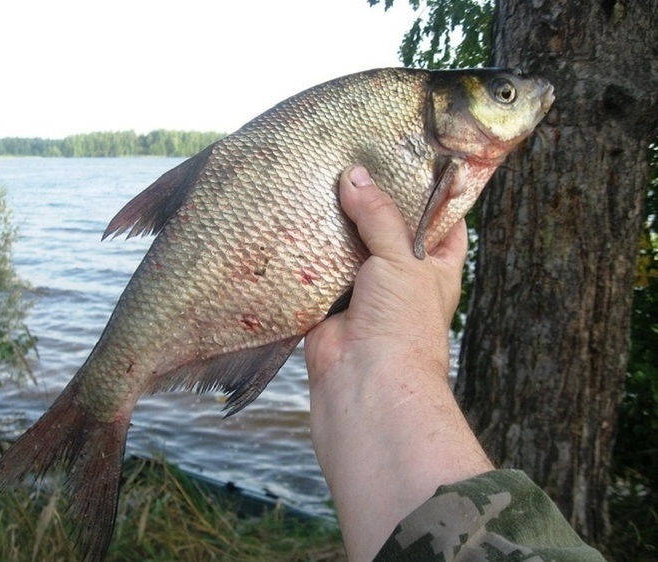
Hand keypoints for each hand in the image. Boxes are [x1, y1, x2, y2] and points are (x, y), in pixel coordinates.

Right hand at [305, 166, 492, 561]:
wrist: (364, 385)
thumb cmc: (402, 324)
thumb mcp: (401, 260)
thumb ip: (379, 216)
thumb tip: (354, 176)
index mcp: (433, 267)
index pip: (441, 222)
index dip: (430, 193)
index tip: (411, 157)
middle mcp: (399, 276)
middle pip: (385, 228)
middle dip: (371, 201)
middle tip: (352, 159)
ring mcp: (361, 291)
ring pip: (348, 248)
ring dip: (334, 224)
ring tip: (318, 178)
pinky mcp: (327, 304)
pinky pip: (316, 270)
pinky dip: (306, 251)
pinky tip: (294, 217)